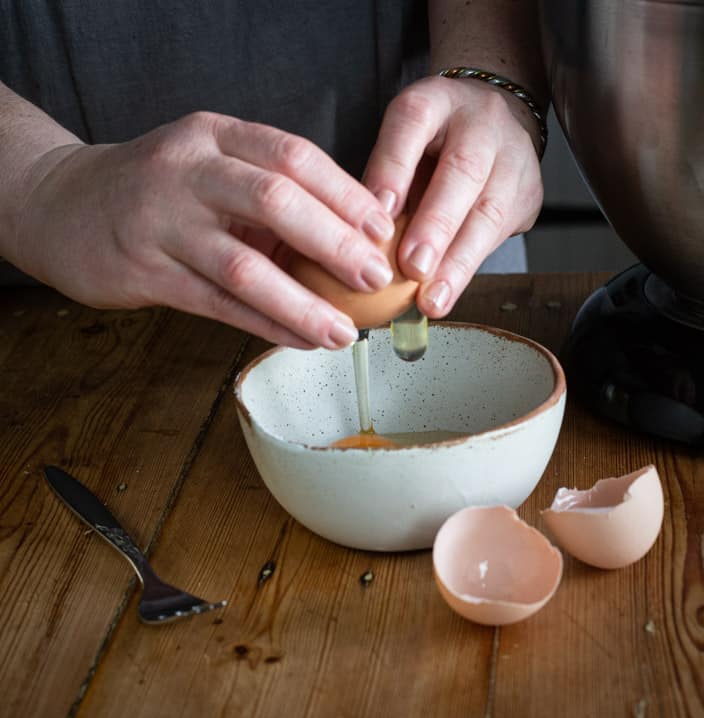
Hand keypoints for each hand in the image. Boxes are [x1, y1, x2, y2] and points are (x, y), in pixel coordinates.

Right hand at [15, 112, 397, 347]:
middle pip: (275, 201)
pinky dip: (265, 325)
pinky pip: (218, 304)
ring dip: (302, 304)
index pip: (293, 155)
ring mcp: (162, 221)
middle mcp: (188, 170)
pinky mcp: (145, 271)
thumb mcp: (210, 167)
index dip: (346, 195)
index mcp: (216, 135)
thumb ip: (268, 192)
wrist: (65, 206)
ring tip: (343, 333)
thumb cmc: (159, 190)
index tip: (383, 231)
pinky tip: (299, 340)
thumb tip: (350, 238)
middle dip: (335, 244)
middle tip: (374, 278)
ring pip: (245, 266)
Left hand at [363, 75, 543, 317]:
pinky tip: (448, 292)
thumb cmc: (433, 144)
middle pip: (461, 171)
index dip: (394, 170)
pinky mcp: (530, 192)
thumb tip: (360, 236)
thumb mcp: (400, 145)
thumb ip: (383, 180)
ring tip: (433, 298)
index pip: (411, 125)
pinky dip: (470, 266)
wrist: (492, 125)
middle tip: (413, 267)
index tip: (379, 213)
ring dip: (458, 261)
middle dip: (436, 225)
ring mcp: (513, 156)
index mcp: (434, 102)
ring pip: (489, 211)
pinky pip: (501, 234)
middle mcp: (479, 122)